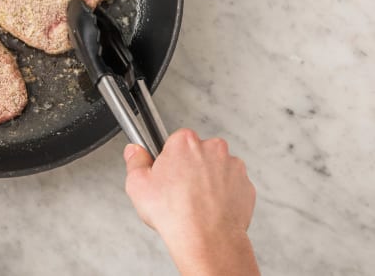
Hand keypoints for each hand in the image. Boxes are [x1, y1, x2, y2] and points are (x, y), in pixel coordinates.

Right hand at [123, 129, 258, 275]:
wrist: (207, 241)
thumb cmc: (176, 214)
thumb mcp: (138, 185)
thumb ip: (135, 160)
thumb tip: (134, 151)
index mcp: (185, 142)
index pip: (175, 141)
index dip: (168, 159)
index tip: (166, 173)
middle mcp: (213, 149)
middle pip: (197, 152)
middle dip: (189, 167)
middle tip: (178, 190)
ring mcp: (233, 167)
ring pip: (216, 168)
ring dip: (207, 180)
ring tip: (194, 203)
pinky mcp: (246, 186)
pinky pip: (231, 185)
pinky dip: (223, 194)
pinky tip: (209, 208)